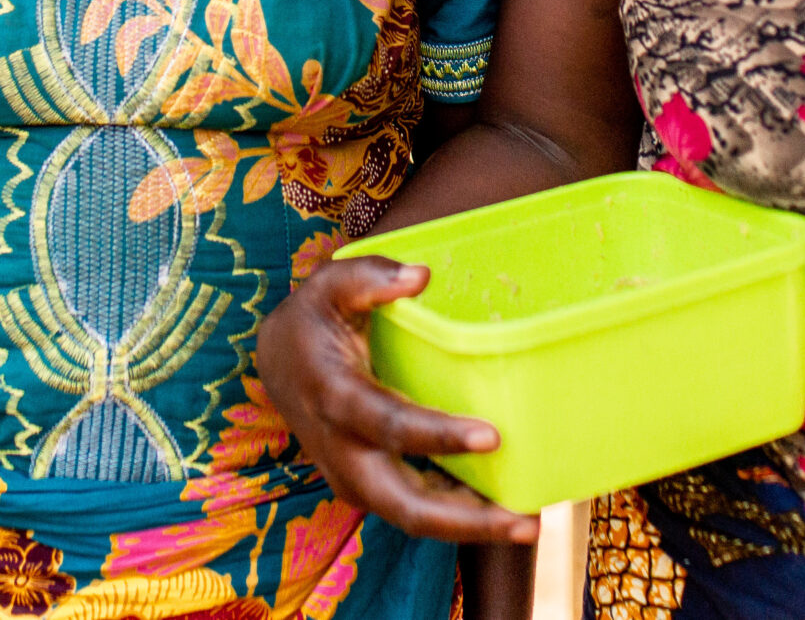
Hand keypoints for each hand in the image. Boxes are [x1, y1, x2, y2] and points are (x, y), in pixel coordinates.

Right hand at [257, 255, 539, 544]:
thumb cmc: (313, 318)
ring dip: (469, 526)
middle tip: (526, 522)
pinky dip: (456, 515)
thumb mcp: (330, 285)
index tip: (493, 437)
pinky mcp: (366, 488)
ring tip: (527, 524)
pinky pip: (413, 509)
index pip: (390, 425)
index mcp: (335, 397)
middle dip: (466, 521)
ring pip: (412, 517)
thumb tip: (420, 276)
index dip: (440, 435)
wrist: (277, 363)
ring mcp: (353, 478)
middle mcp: (342, 451)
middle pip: (405, 504)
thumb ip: (370, 277)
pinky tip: (500, 508)